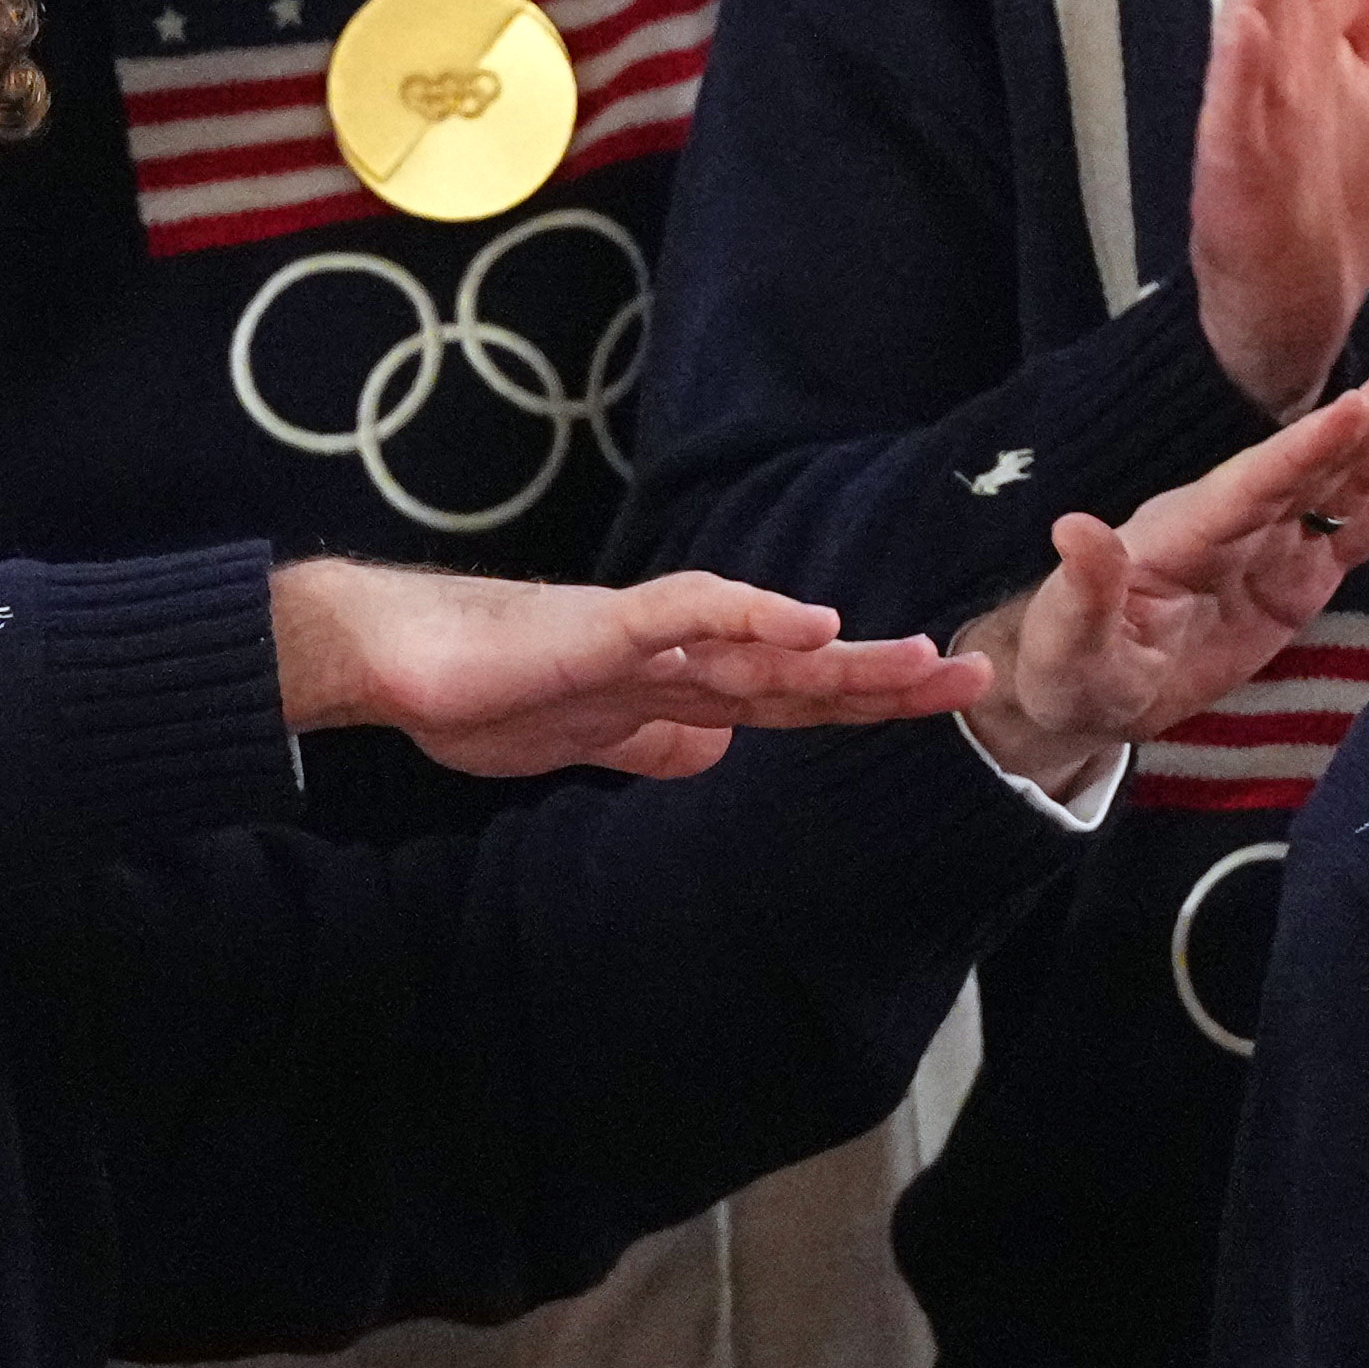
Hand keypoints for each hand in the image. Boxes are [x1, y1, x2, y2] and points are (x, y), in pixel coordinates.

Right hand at [272, 559, 983, 779]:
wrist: (393, 662)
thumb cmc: (475, 696)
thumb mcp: (586, 743)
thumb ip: (651, 743)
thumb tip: (713, 755)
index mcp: (675, 690)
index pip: (789, 699)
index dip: (861, 705)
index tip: (933, 711)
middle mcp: (676, 657)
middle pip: (799, 668)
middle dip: (885, 678)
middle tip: (975, 673)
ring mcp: (645, 637)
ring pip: (764, 637)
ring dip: (843, 650)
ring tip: (918, 656)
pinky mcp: (603, 624)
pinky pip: (689, 612)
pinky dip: (752, 613)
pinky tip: (808, 618)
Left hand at [956, 345, 1368, 793]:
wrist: (1093, 689)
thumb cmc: (1071, 663)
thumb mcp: (1068, 641)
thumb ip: (1085, 589)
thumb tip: (1073, 528)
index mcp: (1188, 528)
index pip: (1254, 483)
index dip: (1305, 448)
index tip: (1355, 407)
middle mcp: (1239, 518)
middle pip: (1317, 460)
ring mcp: (1275, 542)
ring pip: (1352, 480)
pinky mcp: (1302, 574)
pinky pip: (1368, 529)